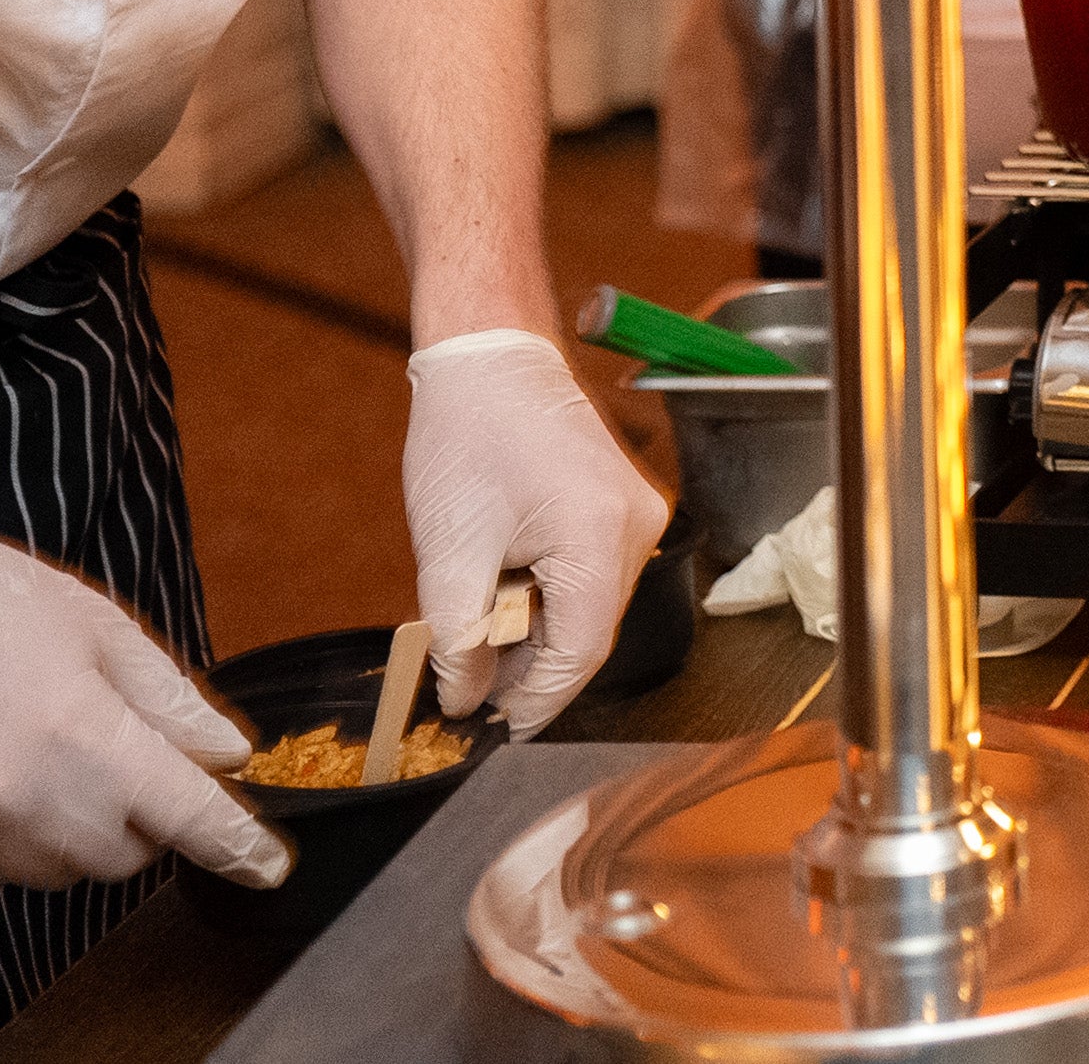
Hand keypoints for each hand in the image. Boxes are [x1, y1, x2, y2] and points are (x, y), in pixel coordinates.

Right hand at [0, 501, 285, 890]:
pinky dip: (24, 838)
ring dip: (83, 831)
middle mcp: (23, 793)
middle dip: (144, 818)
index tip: (267, 863)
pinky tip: (9, 777)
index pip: (184, 813)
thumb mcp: (96, 629)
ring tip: (55, 757)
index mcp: (78, 731)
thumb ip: (169, 701)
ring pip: (63, 870)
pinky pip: (2, 870)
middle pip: (125, 855)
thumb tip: (228, 753)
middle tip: (125, 759)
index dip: (235, 843)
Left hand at [403, 331, 667, 731]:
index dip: (536, 701)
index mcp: (602, 538)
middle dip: (531, 666)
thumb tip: (465, 699)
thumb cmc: (468, 437)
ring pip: (593, 606)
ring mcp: (640, 514)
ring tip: (477, 631)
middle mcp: (639, 528)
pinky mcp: (626, 506)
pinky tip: (504, 591)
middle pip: (591, 631)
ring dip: (538, 631)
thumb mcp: (449, 548)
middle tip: (470, 687)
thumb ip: (457, 637)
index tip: (492, 731)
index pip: (581, 652)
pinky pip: (594, 574)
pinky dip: (550, 596)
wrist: (492, 357)